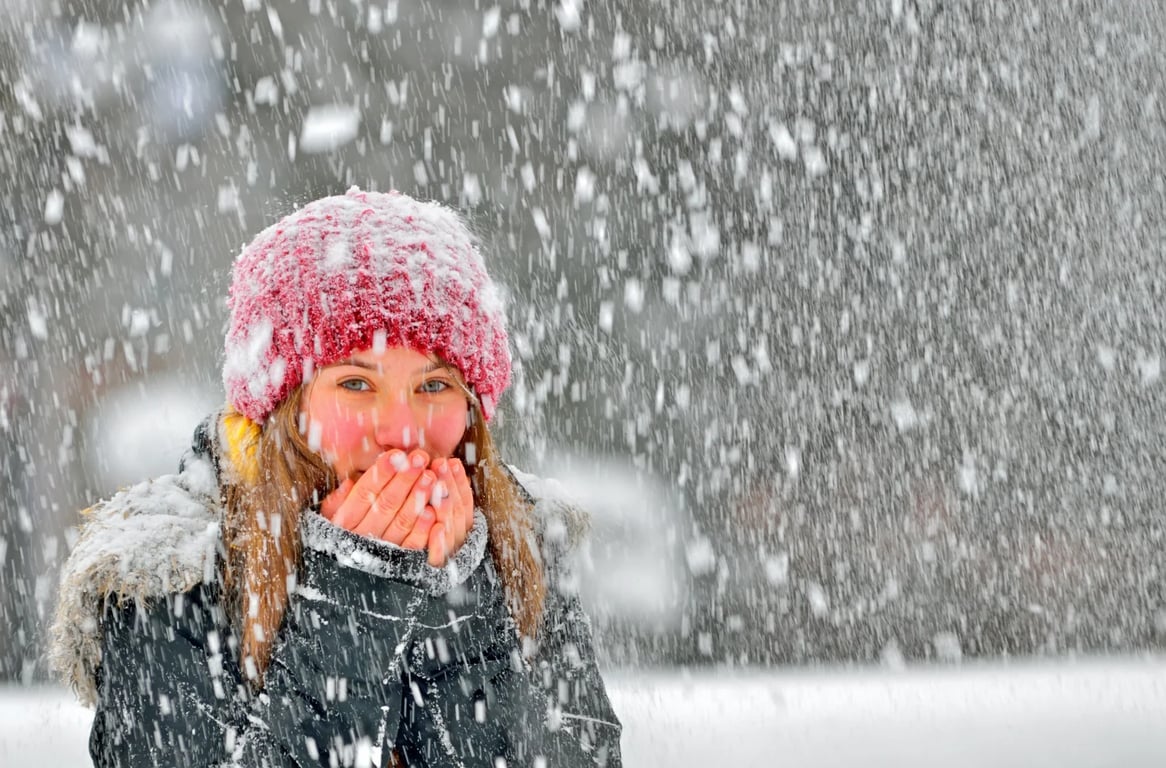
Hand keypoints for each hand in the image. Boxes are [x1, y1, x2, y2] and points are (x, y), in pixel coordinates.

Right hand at [319, 450, 473, 566]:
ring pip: (400, 523)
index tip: (397, 455)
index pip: (364, 493)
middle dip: (404, 479)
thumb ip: (337, 502)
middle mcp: (360, 538)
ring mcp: (379, 553)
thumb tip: (349, 481)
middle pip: (385, 504)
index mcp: (343, 523)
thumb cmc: (337, 543)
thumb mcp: (328, 523)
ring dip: (417, 499)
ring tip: (431, 476)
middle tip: (420, 458)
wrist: (339, 589)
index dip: (381, 473)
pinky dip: (422, 530)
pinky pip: (411, 548)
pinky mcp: (397, 567)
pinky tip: (433, 512)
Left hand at [427, 457, 474, 567]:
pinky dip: (439, 542)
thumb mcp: (439, 516)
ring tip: (438, 486)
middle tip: (440, 465)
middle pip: (457, 512)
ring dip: (445, 507)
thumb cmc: (425, 544)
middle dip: (450, 486)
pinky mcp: (430, 573)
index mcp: (459, 527)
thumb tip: (439, 464)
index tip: (452, 462)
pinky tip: (436, 527)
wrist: (416, 587)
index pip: (464, 502)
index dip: (459, 482)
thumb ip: (440, 496)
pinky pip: (438, 557)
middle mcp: (456, 542)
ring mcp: (446, 557)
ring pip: (450, 530)